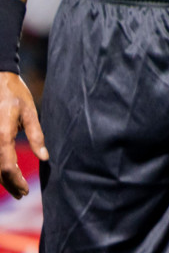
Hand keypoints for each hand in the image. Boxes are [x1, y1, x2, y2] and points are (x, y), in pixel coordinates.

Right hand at [0, 72, 45, 198]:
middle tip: (22, 193)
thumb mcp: (30, 112)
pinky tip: (6, 173)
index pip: (7, 166)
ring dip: (1, 179)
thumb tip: (44, 157)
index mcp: (3, 134)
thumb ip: (36, 135)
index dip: (16, 181)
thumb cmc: (15, 94)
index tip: (26, 190)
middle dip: (9, 184)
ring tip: (15, 188)